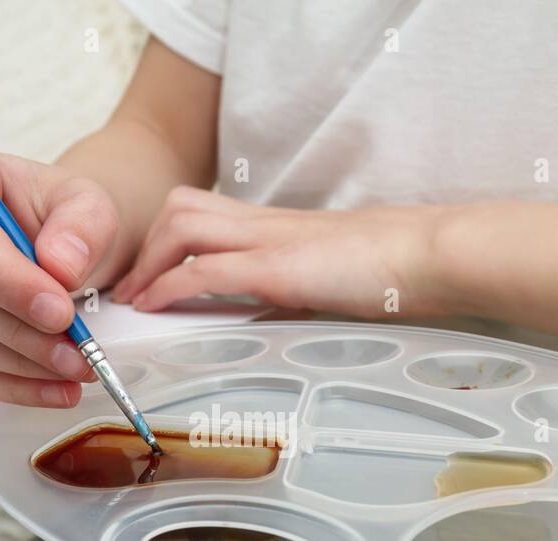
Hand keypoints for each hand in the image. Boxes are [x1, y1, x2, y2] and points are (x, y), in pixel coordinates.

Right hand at [0, 145, 117, 405]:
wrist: (49, 246)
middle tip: (77, 352)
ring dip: (15, 363)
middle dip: (17, 330)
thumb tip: (59, 264)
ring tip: (74, 369)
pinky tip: (48, 387)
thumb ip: (83, 226)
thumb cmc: (57, 219)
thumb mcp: (88, 205)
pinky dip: (3, 385)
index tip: (58, 309)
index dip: (1, 276)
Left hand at [111, 187, 449, 318]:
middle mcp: (265, 224)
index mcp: (278, 226)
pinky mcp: (275, 267)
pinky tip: (155, 307)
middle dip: (146, 247)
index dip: (166, 240)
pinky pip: (203, 269)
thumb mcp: (331, 278)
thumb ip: (298, 289)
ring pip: (180, 225)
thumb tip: (280, 314)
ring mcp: (268, 241)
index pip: (204, 214)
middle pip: (179, 207)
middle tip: (130, 288)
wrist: (426, 255)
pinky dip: (168, 287)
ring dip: (149, 262)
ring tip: (136, 299)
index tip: (148, 276)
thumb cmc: (393, 271)